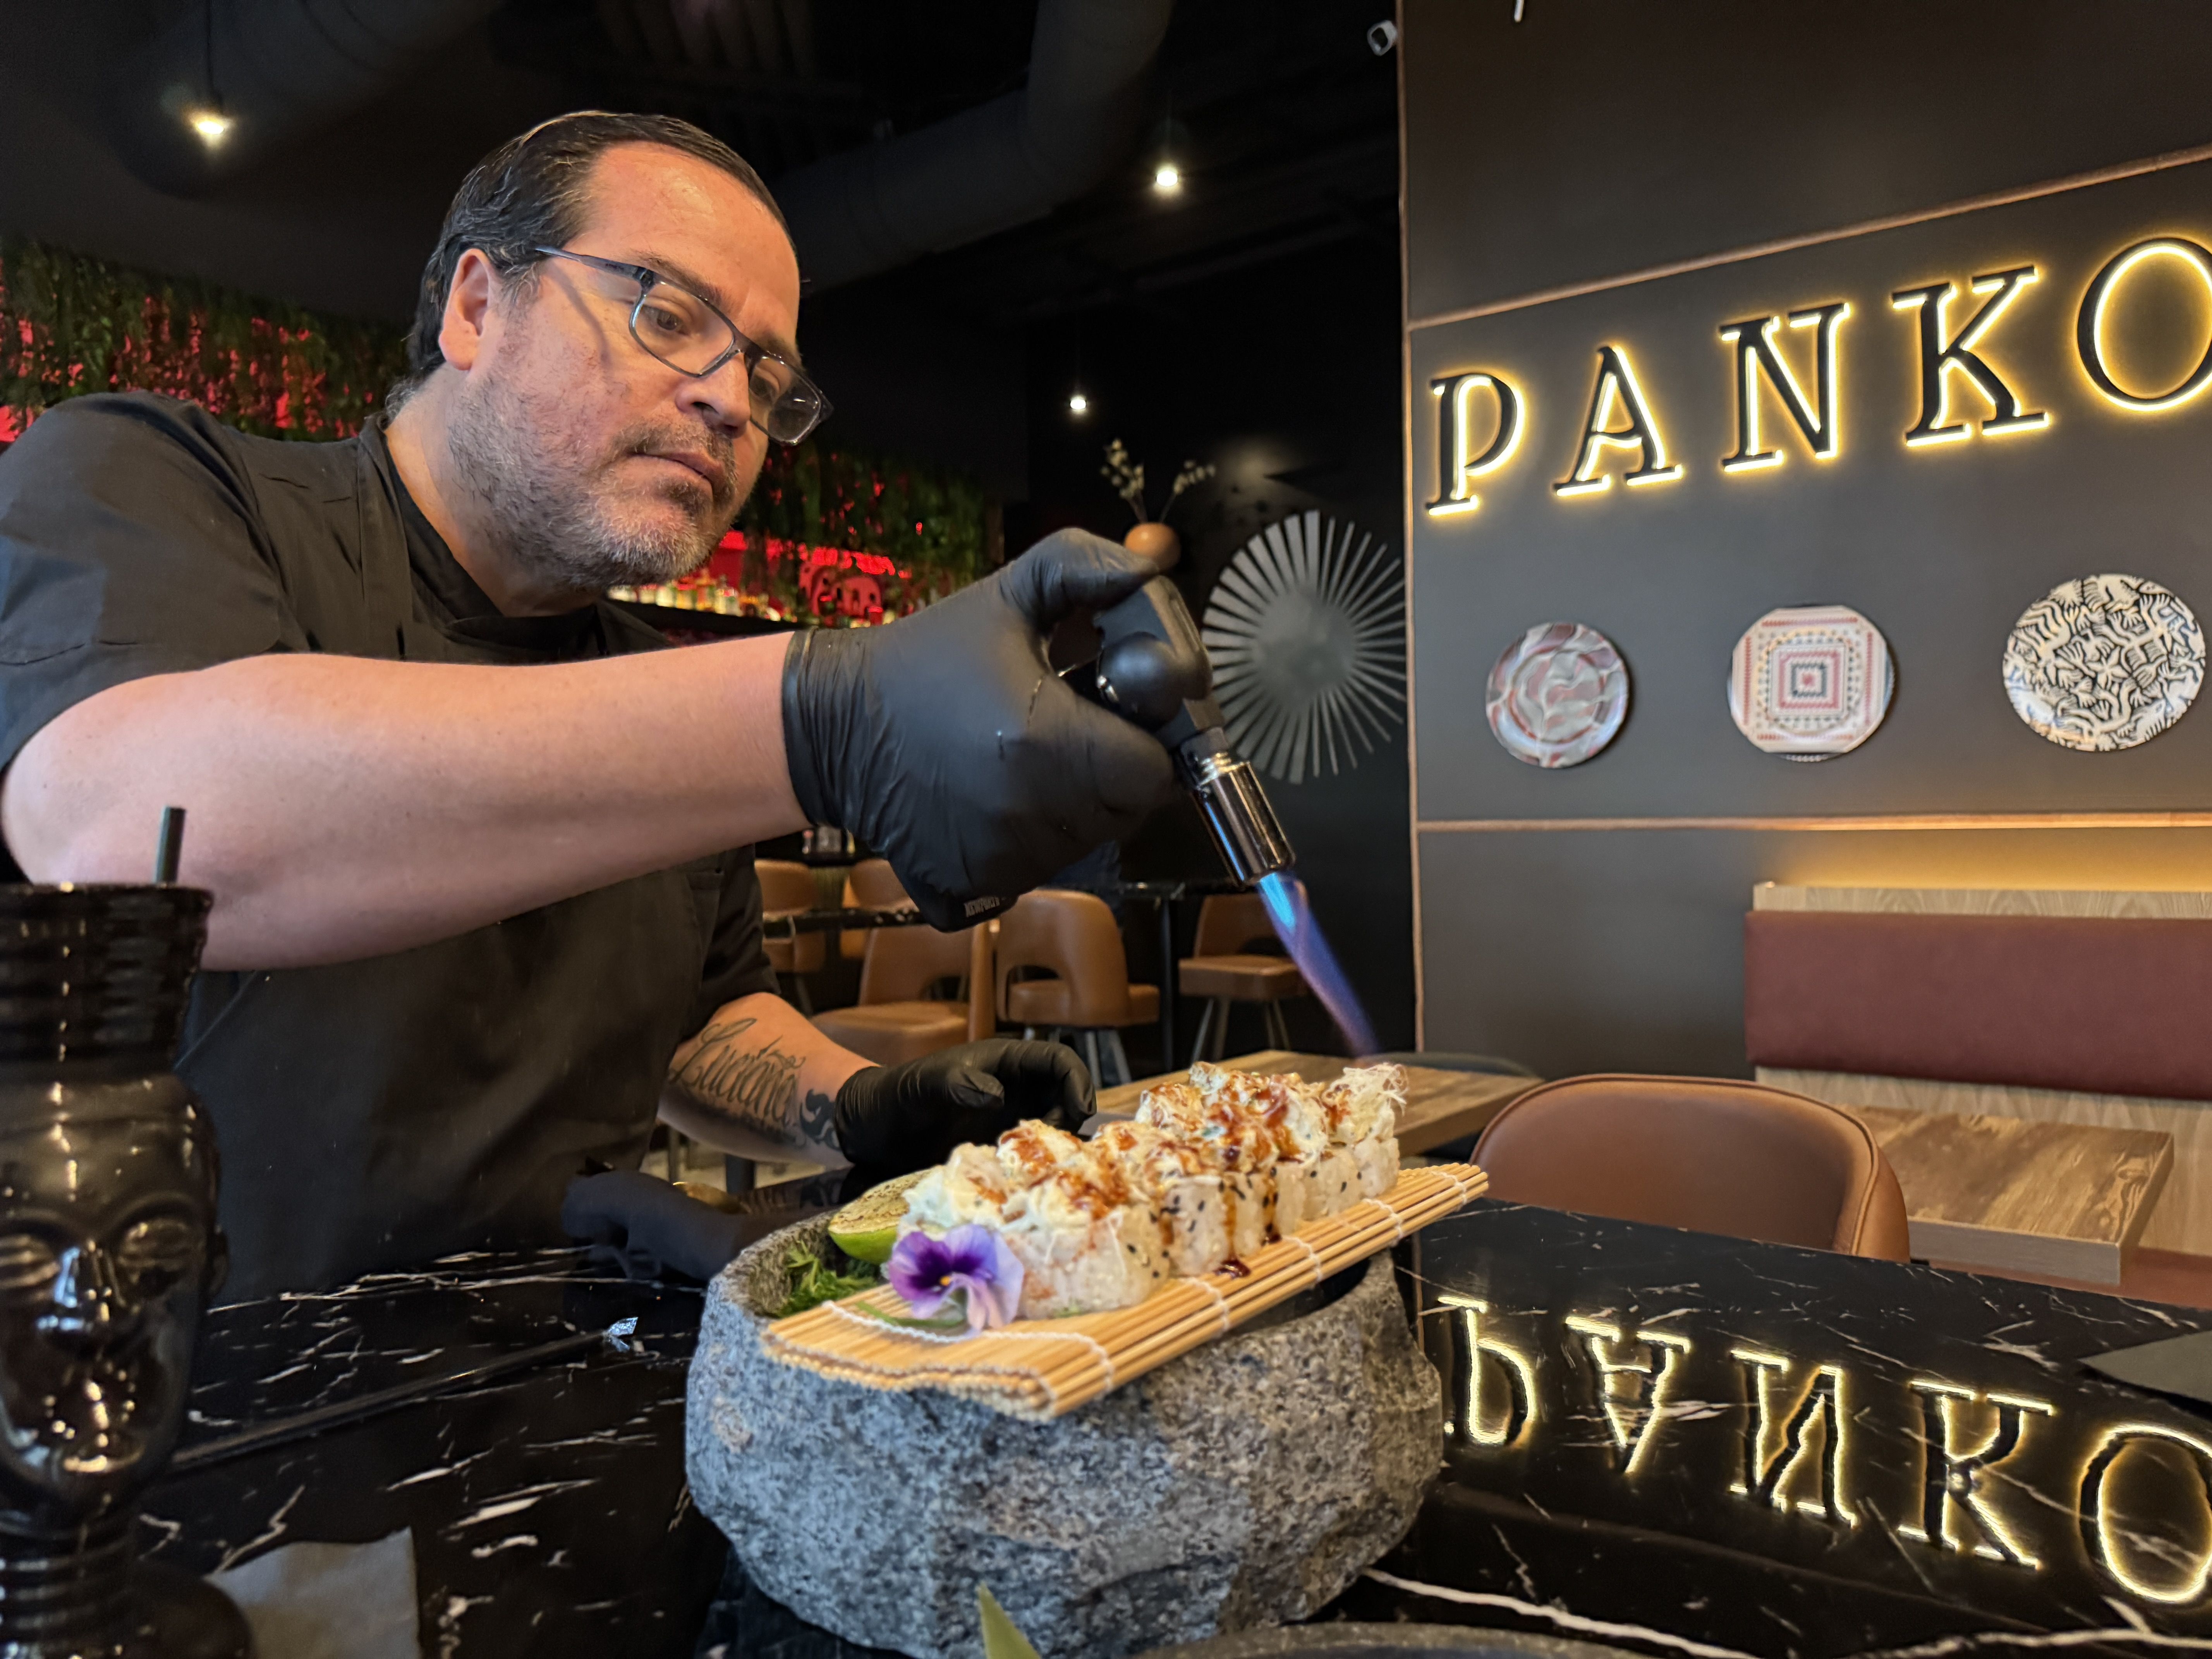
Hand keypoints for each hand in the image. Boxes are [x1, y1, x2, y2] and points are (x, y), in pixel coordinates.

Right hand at [781, 529, 1178, 929]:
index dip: (1147, 739)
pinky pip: (1039, 870)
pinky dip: (1032, 840)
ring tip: (1026, 757)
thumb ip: (1085, 567)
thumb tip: (1148, 570)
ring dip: (1075, 806)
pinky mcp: (975, 887)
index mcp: (1048, 743)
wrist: (834, 724)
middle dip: (1114, 770)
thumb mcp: (1006, 593)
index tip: (1114, 713)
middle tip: (1069, 729)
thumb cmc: (925, 658)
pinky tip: (997, 796)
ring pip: (1085, 843)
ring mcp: (1002, 860)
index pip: (1154, 772)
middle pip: (1126, 811)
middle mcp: (1030, 814)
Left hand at [831, 1039, 1095, 1171]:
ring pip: (1052, 1129)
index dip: (1078, 1080)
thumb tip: (997, 1095)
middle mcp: (1014, 1089)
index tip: (1081, 1110)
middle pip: (1065, 1097)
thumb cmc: (895, 1095)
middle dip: (1071, 1119)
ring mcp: (1007, 1120)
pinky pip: (1029, 1158)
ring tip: (1044, 1171)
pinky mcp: (997, 1151)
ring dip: (1057, 1147)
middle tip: (1058, 1150)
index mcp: (1005, 1062)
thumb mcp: (922, 1084)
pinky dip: (1036, 1169)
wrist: (870, 1129)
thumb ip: (956, 1083)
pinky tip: (1027, 1186)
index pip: (1058, 1060)